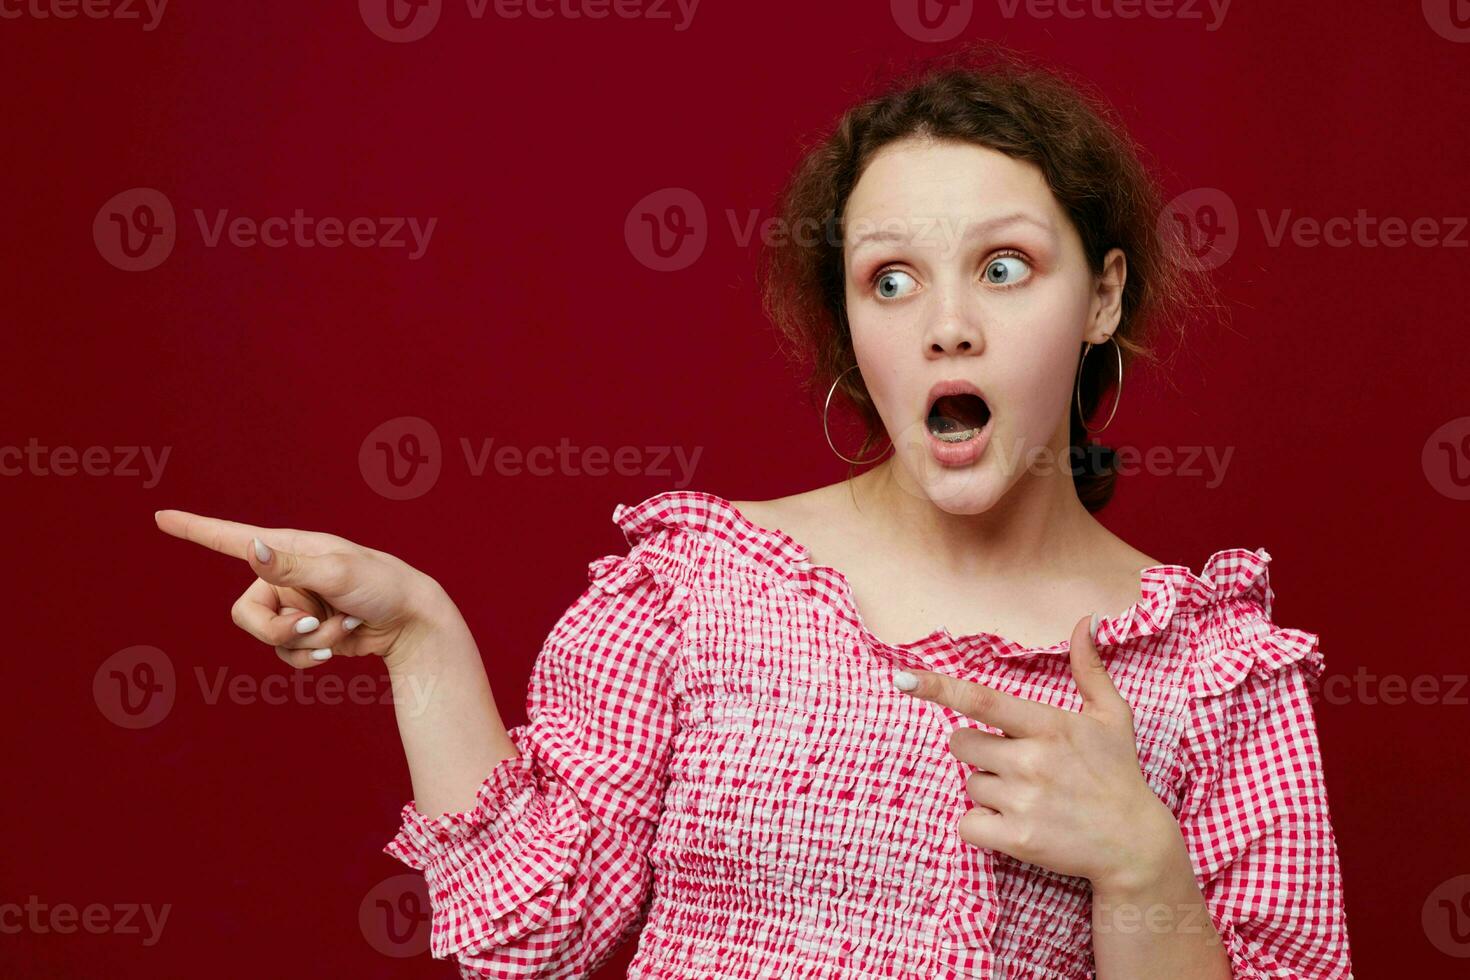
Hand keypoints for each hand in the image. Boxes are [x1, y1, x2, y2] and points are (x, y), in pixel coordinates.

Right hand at [154, 510, 457, 671]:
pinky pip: (287, 655)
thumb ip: (292, 566)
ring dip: (307, 642)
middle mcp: (285, 575)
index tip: (161, 516)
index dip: (195, 529)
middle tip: (316, 623)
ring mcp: (294, 605)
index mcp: (288, 549)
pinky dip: (313, 656)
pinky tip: (342, 643)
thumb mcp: (339, 573)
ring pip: (268, 638)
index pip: (232, 538)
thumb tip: (251, 549)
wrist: (412, 620)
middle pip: (245, 614)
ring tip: (341, 626)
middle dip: (279, 630)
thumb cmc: (382, 585)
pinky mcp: (306, 631)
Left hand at [894, 612, 1177, 888]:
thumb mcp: (1112, 716)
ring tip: (1029, 796)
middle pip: (961, 742)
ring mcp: (1023, 801)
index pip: (981, 700)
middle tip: (1017, 762)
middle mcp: (1032, 761)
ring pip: (968, 783)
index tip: (902, 678)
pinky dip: (981, 826)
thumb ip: (1090, 668)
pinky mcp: (1017, 839)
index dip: (937, 688)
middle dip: (978, 749)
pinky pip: (967, 823)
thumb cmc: (1119, 774)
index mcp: (1049, 726)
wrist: (1135, 846)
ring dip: (988, 789)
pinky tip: (1014, 824)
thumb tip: (1084, 621)